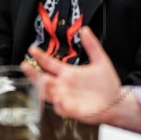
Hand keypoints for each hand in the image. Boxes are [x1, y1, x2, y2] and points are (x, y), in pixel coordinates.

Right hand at [21, 26, 140, 130]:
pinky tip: (58, 99)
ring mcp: (66, 98)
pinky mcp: (72, 110)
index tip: (32, 48)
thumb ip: (92, 46)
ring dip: (42, 88)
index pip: (49, 64)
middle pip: (42, 79)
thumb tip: (85, 29)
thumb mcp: (100, 61)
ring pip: (47, 93)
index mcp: (68, 73)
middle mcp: (63, 85)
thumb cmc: (106, 83)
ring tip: (40, 80)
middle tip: (24, 65)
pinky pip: (60, 108)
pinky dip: (58, 104)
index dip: (40, 57)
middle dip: (32, 73)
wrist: (116, 102)